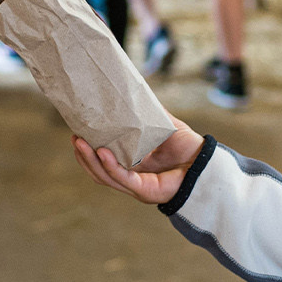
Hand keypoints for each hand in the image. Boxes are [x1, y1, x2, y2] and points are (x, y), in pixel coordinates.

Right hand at [70, 122, 205, 205]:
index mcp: (133, 166)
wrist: (207, 162)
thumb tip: (135, 90)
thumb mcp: (163, 125)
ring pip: (106, 177)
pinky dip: (111, 167)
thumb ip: (149, 113)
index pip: (103, 162)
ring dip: (90, 161)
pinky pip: (123, 179)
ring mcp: (138, 187)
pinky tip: (103, 153)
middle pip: (99, 171)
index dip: (88, 151)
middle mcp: (132, 179)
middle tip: (74, 138)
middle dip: (84, 156)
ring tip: (80, 143)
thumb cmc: (188, 148)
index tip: (77, 133)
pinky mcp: (146, 191)